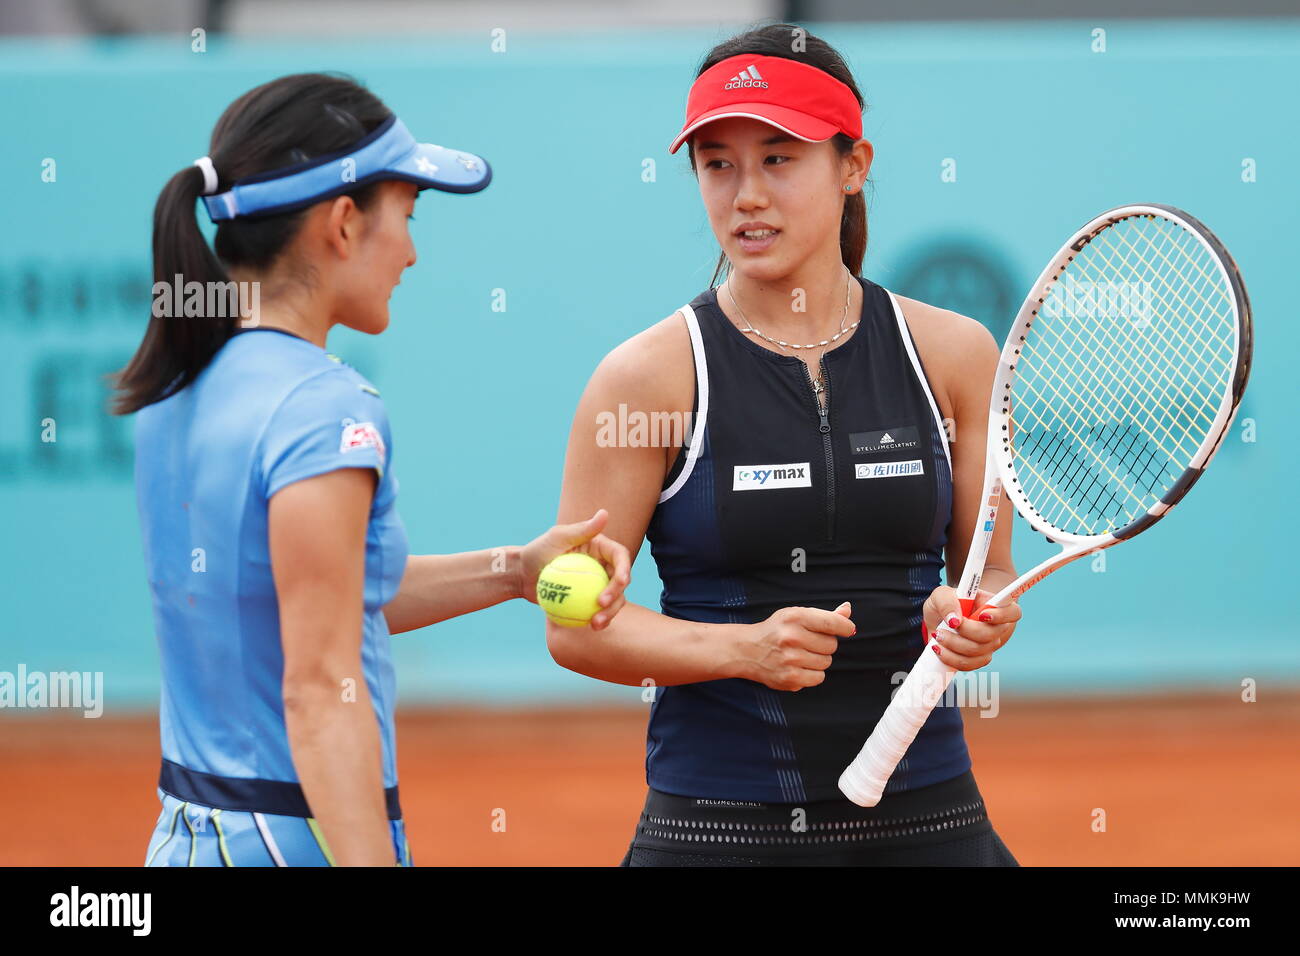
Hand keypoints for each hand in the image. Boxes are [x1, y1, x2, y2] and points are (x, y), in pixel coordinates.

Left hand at [519, 509, 631, 629]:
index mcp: (601, 549)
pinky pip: (599, 612)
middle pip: (621, 582)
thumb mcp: (556, 538)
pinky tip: (591, 627)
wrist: (522, 576)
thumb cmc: (537, 552)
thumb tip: (605, 513)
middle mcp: (603, 566)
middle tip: (600, 605)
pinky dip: (598, 619)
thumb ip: (581, 529)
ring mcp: (597, 585)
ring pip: (614, 600)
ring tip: (595, 624)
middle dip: (617, 596)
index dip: (625, 569)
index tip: (619, 583)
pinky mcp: (588, 601)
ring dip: (610, 613)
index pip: (620, 557)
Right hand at [736, 602, 854, 690]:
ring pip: (826, 662)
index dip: (845, 627)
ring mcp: (790, 659)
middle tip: (808, 642)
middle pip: (831, 645)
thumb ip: (824, 615)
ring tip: (801, 654)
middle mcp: (791, 637)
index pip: (833, 622)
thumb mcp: (796, 615)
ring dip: (818, 659)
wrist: (747, 650)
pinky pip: (819, 677)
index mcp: (794, 617)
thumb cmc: (777, 630)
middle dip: (824, 644)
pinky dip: (813, 673)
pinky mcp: (789, 678)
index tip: (847, 629)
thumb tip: (848, 610)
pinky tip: (799, 666)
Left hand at [923, 586, 1021, 670]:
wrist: (936, 622)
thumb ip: (947, 602)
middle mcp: (996, 627)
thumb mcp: (941, 595)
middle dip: (965, 631)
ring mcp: (989, 645)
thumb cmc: (944, 605)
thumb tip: (955, 620)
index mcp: (993, 605)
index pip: (1013, 612)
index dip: (1001, 616)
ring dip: (953, 645)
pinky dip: (951, 658)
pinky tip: (939, 649)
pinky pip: (969, 664)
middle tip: (947, 625)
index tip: (981, 615)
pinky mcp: (978, 659)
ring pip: (978, 651)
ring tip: (938, 635)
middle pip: (991, 635)